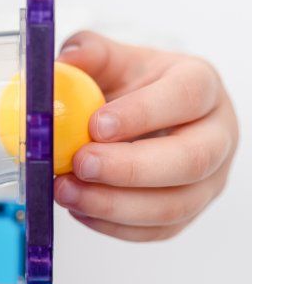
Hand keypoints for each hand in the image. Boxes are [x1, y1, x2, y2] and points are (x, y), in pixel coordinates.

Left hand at [54, 31, 238, 240]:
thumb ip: (89, 53)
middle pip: (192, 160)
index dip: (142, 113)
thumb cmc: (131, 84)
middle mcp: (218, 134)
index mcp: (202, 85)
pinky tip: (79, 210)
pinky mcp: (190, 211)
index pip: (186, 97)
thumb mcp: (112, 58)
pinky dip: (115, 226)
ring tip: (67, 192)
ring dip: (116, 205)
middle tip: (81, 164)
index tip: (95, 125)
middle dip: (131, 169)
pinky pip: (158, 230)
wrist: (145, 113)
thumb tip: (65, 63)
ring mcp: (210, 179)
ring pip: (176, 205)